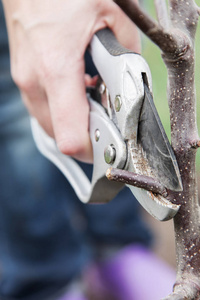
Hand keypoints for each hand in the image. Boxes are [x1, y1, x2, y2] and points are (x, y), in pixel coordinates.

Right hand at [3, 0, 139, 162]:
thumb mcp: (111, 12)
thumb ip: (127, 52)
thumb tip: (130, 80)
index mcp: (56, 69)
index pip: (70, 138)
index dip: (93, 149)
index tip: (110, 142)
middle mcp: (34, 81)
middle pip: (60, 137)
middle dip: (86, 135)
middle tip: (105, 117)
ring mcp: (25, 81)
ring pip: (51, 125)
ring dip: (74, 121)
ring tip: (92, 99)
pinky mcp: (24, 77)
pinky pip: (43, 108)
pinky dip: (62, 109)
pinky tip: (77, 89)